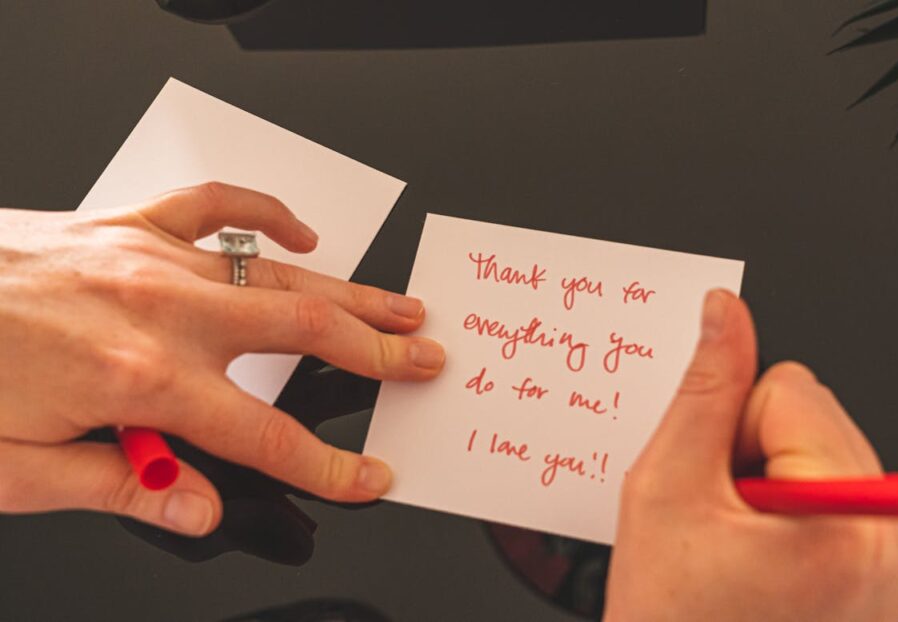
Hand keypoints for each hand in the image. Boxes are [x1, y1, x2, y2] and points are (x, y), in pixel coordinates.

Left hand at [0, 182, 444, 535]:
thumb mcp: (17, 471)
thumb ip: (121, 486)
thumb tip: (196, 509)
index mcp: (139, 380)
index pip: (264, 435)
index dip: (328, 466)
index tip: (369, 477)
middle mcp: (159, 312)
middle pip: (301, 336)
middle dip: (377, 353)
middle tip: (427, 360)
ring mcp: (150, 260)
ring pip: (279, 276)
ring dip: (351, 294)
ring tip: (402, 306)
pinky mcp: (127, 225)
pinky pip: (216, 208)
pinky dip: (268, 217)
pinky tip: (303, 236)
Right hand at [604, 290, 897, 620]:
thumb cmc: (672, 617)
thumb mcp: (666, 488)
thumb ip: (704, 388)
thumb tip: (724, 313)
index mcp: (848, 523)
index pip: (791, 389)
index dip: (730, 429)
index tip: (714, 486)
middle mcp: (895, 547)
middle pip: (816, 416)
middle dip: (754, 454)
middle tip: (723, 520)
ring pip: (826, 446)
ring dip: (770, 479)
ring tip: (741, 542)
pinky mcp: (894, 571)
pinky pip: (841, 484)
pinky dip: (794, 503)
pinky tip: (765, 547)